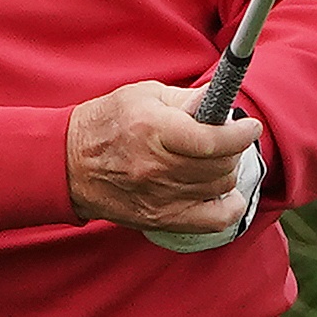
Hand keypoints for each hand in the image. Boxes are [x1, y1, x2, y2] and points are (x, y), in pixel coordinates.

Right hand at [66, 81, 262, 234]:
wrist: (68, 164)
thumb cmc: (106, 123)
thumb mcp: (143, 95)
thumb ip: (186, 100)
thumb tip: (219, 103)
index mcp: (153, 129)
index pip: (211, 140)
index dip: (239, 134)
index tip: (249, 127)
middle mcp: (157, 166)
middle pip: (219, 165)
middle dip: (232, 149)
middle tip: (225, 139)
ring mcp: (159, 197)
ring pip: (219, 188)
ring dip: (226, 172)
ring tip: (216, 160)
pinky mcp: (160, 218)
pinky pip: (213, 220)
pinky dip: (229, 206)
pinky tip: (225, 193)